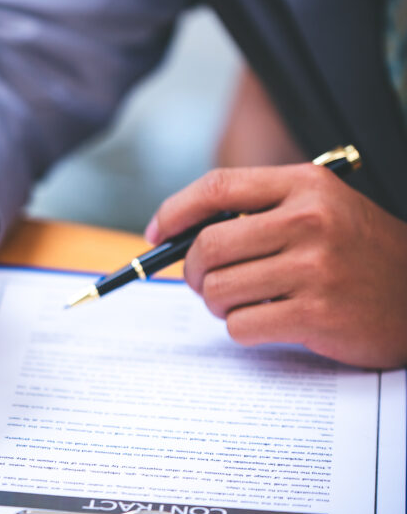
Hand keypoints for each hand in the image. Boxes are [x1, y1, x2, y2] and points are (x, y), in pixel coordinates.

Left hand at [146, 164, 406, 367]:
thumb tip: (177, 234)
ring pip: (218, 291)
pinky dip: (244, 328)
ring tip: (248, 302)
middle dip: (194, 272)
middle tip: (206, 283)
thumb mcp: (319, 210)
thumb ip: (257, 212)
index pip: (217, 187)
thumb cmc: (357, 254)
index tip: (156, 235)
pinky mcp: (316, 313)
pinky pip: (241, 326)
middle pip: (207, 246)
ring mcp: (315, 268)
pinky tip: (272, 320)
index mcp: (305, 185)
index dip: (174, 212)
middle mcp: (310, 220)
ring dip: (220, 305)